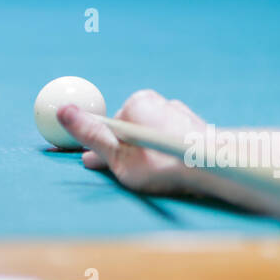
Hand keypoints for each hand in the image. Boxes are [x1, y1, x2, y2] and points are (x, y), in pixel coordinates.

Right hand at [57, 89, 209, 195]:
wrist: (216, 170)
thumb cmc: (164, 165)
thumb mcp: (118, 155)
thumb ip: (90, 134)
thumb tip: (63, 111)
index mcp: (137, 102)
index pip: (109, 125)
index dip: (101, 148)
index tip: (97, 164)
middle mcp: (159, 102)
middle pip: (130, 130)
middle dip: (124, 153)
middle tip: (126, 177)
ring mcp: (179, 114)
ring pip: (150, 137)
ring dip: (146, 156)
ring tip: (155, 178)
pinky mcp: (194, 128)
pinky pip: (169, 141)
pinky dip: (166, 155)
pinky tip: (173, 172)